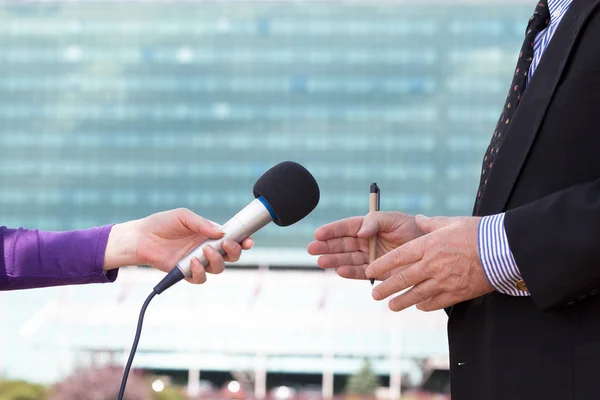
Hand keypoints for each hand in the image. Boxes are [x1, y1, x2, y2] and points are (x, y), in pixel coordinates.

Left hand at [103, 208, 253, 283]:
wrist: (140, 237)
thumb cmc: (161, 223)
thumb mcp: (183, 216)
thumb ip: (202, 224)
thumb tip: (221, 232)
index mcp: (210, 234)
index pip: (232, 239)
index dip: (243, 241)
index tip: (248, 241)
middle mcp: (207, 249)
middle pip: (230, 256)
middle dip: (234, 252)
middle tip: (227, 244)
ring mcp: (197, 262)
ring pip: (218, 269)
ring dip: (216, 261)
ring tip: (205, 250)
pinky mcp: (186, 273)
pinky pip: (200, 278)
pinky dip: (200, 272)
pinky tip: (192, 262)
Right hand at [307, 212, 423, 280]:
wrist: (433, 251)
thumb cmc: (414, 229)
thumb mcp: (395, 219)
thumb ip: (375, 222)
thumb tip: (359, 231)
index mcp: (369, 226)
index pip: (347, 227)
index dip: (332, 230)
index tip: (318, 233)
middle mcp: (367, 242)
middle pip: (342, 244)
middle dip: (327, 246)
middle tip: (312, 249)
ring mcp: (371, 257)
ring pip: (348, 258)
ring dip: (334, 260)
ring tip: (321, 261)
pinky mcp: (377, 272)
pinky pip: (360, 272)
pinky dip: (350, 272)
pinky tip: (339, 270)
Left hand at [366, 215, 492, 311]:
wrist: (503, 249)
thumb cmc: (477, 232)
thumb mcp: (451, 222)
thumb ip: (430, 223)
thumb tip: (418, 219)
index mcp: (428, 245)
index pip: (398, 257)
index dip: (381, 265)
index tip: (369, 271)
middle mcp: (432, 264)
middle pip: (403, 279)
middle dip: (386, 288)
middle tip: (375, 295)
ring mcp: (444, 281)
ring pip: (416, 295)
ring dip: (401, 301)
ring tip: (391, 306)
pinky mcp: (456, 293)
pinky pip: (435, 302)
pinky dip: (424, 305)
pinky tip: (418, 306)